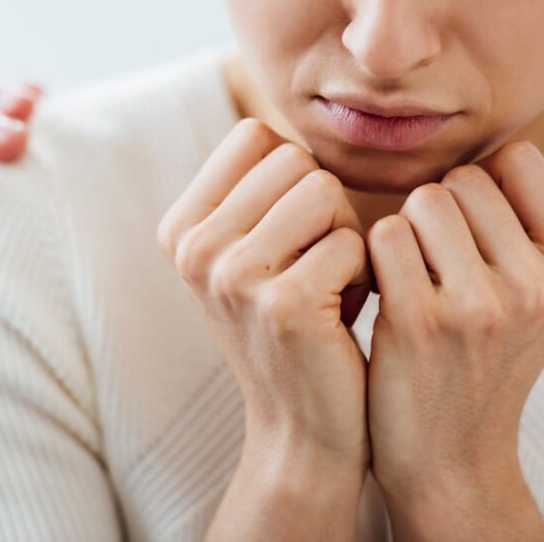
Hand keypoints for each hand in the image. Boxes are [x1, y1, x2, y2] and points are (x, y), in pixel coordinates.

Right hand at [157, 118, 372, 539]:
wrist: (303, 425)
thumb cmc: (295, 322)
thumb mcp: (252, 251)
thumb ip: (254, 187)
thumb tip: (286, 119)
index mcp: (181, 227)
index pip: (258, 137)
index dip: (294, 180)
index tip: (287, 239)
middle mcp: (193, 248)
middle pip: (295, 161)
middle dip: (325, 210)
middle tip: (313, 267)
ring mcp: (232, 277)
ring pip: (325, 192)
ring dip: (344, 239)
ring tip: (326, 288)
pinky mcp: (283, 305)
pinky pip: (354, 241)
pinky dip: (362, 275)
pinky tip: (340, 316)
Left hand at [365, 141, 543, 538]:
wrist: (450, 455)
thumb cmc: (482, 357)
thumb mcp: (536, 294)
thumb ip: (522, 220)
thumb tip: (483, 144)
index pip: (517, 157)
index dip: (480, 185)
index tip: (471, 233)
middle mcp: (539, 281)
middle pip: (462, 177)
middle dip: (438, 212)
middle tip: (436, 268)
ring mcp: (483, 302)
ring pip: (422, 200)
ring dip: (404, 233)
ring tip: (413, 282)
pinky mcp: (422, 320)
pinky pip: (383, 236)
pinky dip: (373, 258)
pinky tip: (383, 297)